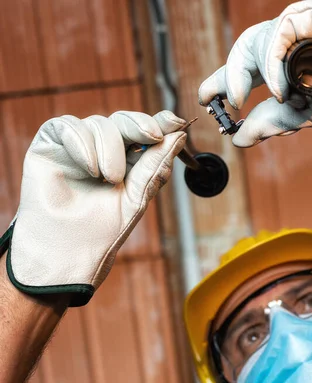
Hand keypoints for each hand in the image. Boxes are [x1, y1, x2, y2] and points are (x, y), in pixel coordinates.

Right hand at [0, 110, 186, 304]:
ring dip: (110, 148)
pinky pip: (68, 126)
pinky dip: (82, 142)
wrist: (68, 251)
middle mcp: (100, 151)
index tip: (175, 121)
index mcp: (125, 163)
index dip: (159, 122)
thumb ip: (156, 164)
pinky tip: (90, 168)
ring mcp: (75, 146)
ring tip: (109, 178)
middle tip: (152, 137)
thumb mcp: (137, 195)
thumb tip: (180, 134)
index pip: (143, 133)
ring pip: (99, 123)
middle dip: (139, 126)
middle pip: (123, 121)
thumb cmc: (102, 231)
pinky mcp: (49, 144)